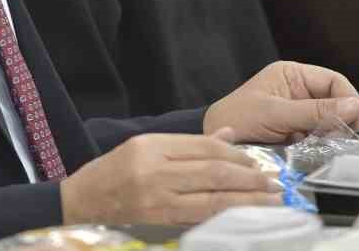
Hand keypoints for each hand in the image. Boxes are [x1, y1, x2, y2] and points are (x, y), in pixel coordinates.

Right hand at [59, 132, 278, 226]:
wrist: (83, 202)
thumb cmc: (114, 171)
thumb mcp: (145, 146)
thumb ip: (188, 143)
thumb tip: (229, 137)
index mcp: (151, 146)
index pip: (204, 146)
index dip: (236, 153)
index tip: (256, 160)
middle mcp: (155, 171)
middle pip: (214, 172)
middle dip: (250, 178)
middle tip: (274, 183)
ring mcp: (158, 199)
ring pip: (214, 198)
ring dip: (248, 200)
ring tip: (271, 200)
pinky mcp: (161, 221)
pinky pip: (202, 217)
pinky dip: (228, 215)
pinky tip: (245, 214)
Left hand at [203, 61, 358, 143]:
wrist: (216, 142)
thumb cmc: (237, 119)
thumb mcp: (276, 113)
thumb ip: (314, 111)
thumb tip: (353, 106)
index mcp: (293, 75)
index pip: (335, 81)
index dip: (348, 101)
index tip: (352, 124)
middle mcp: (299, 90)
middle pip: (336, 103)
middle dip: (338, 122)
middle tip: (333, 140)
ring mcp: (299, 111)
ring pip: (331, 122)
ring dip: (329, 136)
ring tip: (317, 146)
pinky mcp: (298, 131)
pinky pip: (320, 137)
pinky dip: (320, 146)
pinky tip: (310, 152)